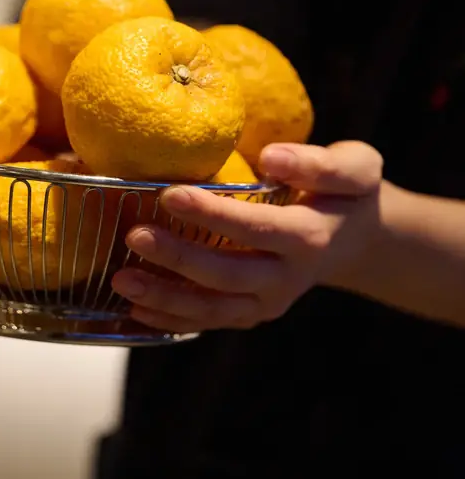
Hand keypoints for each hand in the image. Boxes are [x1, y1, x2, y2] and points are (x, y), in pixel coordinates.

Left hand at [111, 140, 382, 333]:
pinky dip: (170, 319)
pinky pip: (208, 321)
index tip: (170, 194)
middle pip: (227, 275)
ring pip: (212, 309)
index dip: (213, 214)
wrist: (357, 240)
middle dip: (178, 258)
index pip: (255, 228)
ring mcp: (267, 302)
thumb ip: (319, 163)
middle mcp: (287, 278)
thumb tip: (271, 157)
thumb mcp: (355, 167)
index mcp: (309, 238)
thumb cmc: (348, 192)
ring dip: (165, 298)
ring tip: (121, 281)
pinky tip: (133, 307)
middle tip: (133, 235)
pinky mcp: (251, 313)